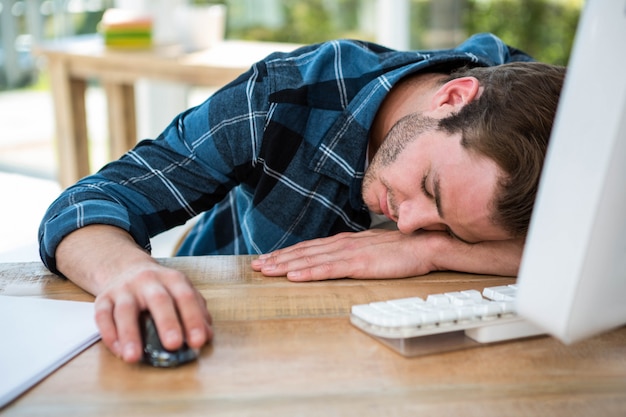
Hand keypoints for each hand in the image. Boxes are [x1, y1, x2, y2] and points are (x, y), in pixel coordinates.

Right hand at [55, 225, 212, 362]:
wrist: (125, 267)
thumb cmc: (159, 287)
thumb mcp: (180, 291)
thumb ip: (196, 311)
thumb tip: (207, 335)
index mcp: (172, 279)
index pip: (186, 297)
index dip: (194, 319)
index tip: (199, 341)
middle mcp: (148, 281)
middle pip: (159, 300)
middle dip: (167, 323)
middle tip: (174, 345)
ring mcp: (124, 289)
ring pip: (125, 310)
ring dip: (130, 334)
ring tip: (134, 357)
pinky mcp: (104, 298)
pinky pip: (103, 316)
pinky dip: (109, 335)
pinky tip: (119, 351)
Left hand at [251, 229, 437, 280]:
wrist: (426, 244)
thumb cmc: (403, 249)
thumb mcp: (373, 249)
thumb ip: (355, 253)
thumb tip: (340, 260)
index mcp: (346, 241)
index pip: (310, 247)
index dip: (288, 253)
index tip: (269, 258)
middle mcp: (343, 243)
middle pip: (304, 251)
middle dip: (278, 258)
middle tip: (256, 265)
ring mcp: (350, 252)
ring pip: (311, 259)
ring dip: (286, 264)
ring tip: (266, 270)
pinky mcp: (360, 264)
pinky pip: (329, 269)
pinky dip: (309, 271)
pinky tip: (294, 276)